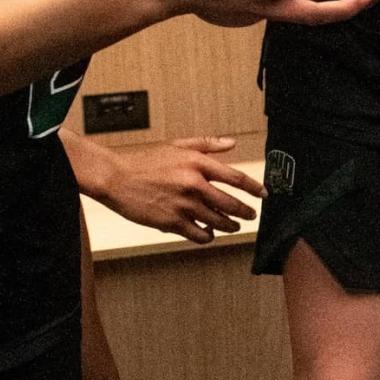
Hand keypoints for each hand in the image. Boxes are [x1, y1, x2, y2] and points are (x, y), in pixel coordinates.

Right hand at [65, 130, 260, 244]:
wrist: (116, 178)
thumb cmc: (145, 161)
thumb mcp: (177, 146)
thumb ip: (206, 144)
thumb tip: (231, 143)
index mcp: (197, 163)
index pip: (236, 178)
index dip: (254, 188)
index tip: (263, 194)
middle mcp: (194, 184)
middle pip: (231, 204)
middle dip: (245, 212)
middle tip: (250, 216)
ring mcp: (183, 205)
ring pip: (218, 222)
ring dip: (229, 226)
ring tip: (231, 226)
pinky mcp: (171, 222)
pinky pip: (200, 235)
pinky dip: (208, 236)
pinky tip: (208, 233)